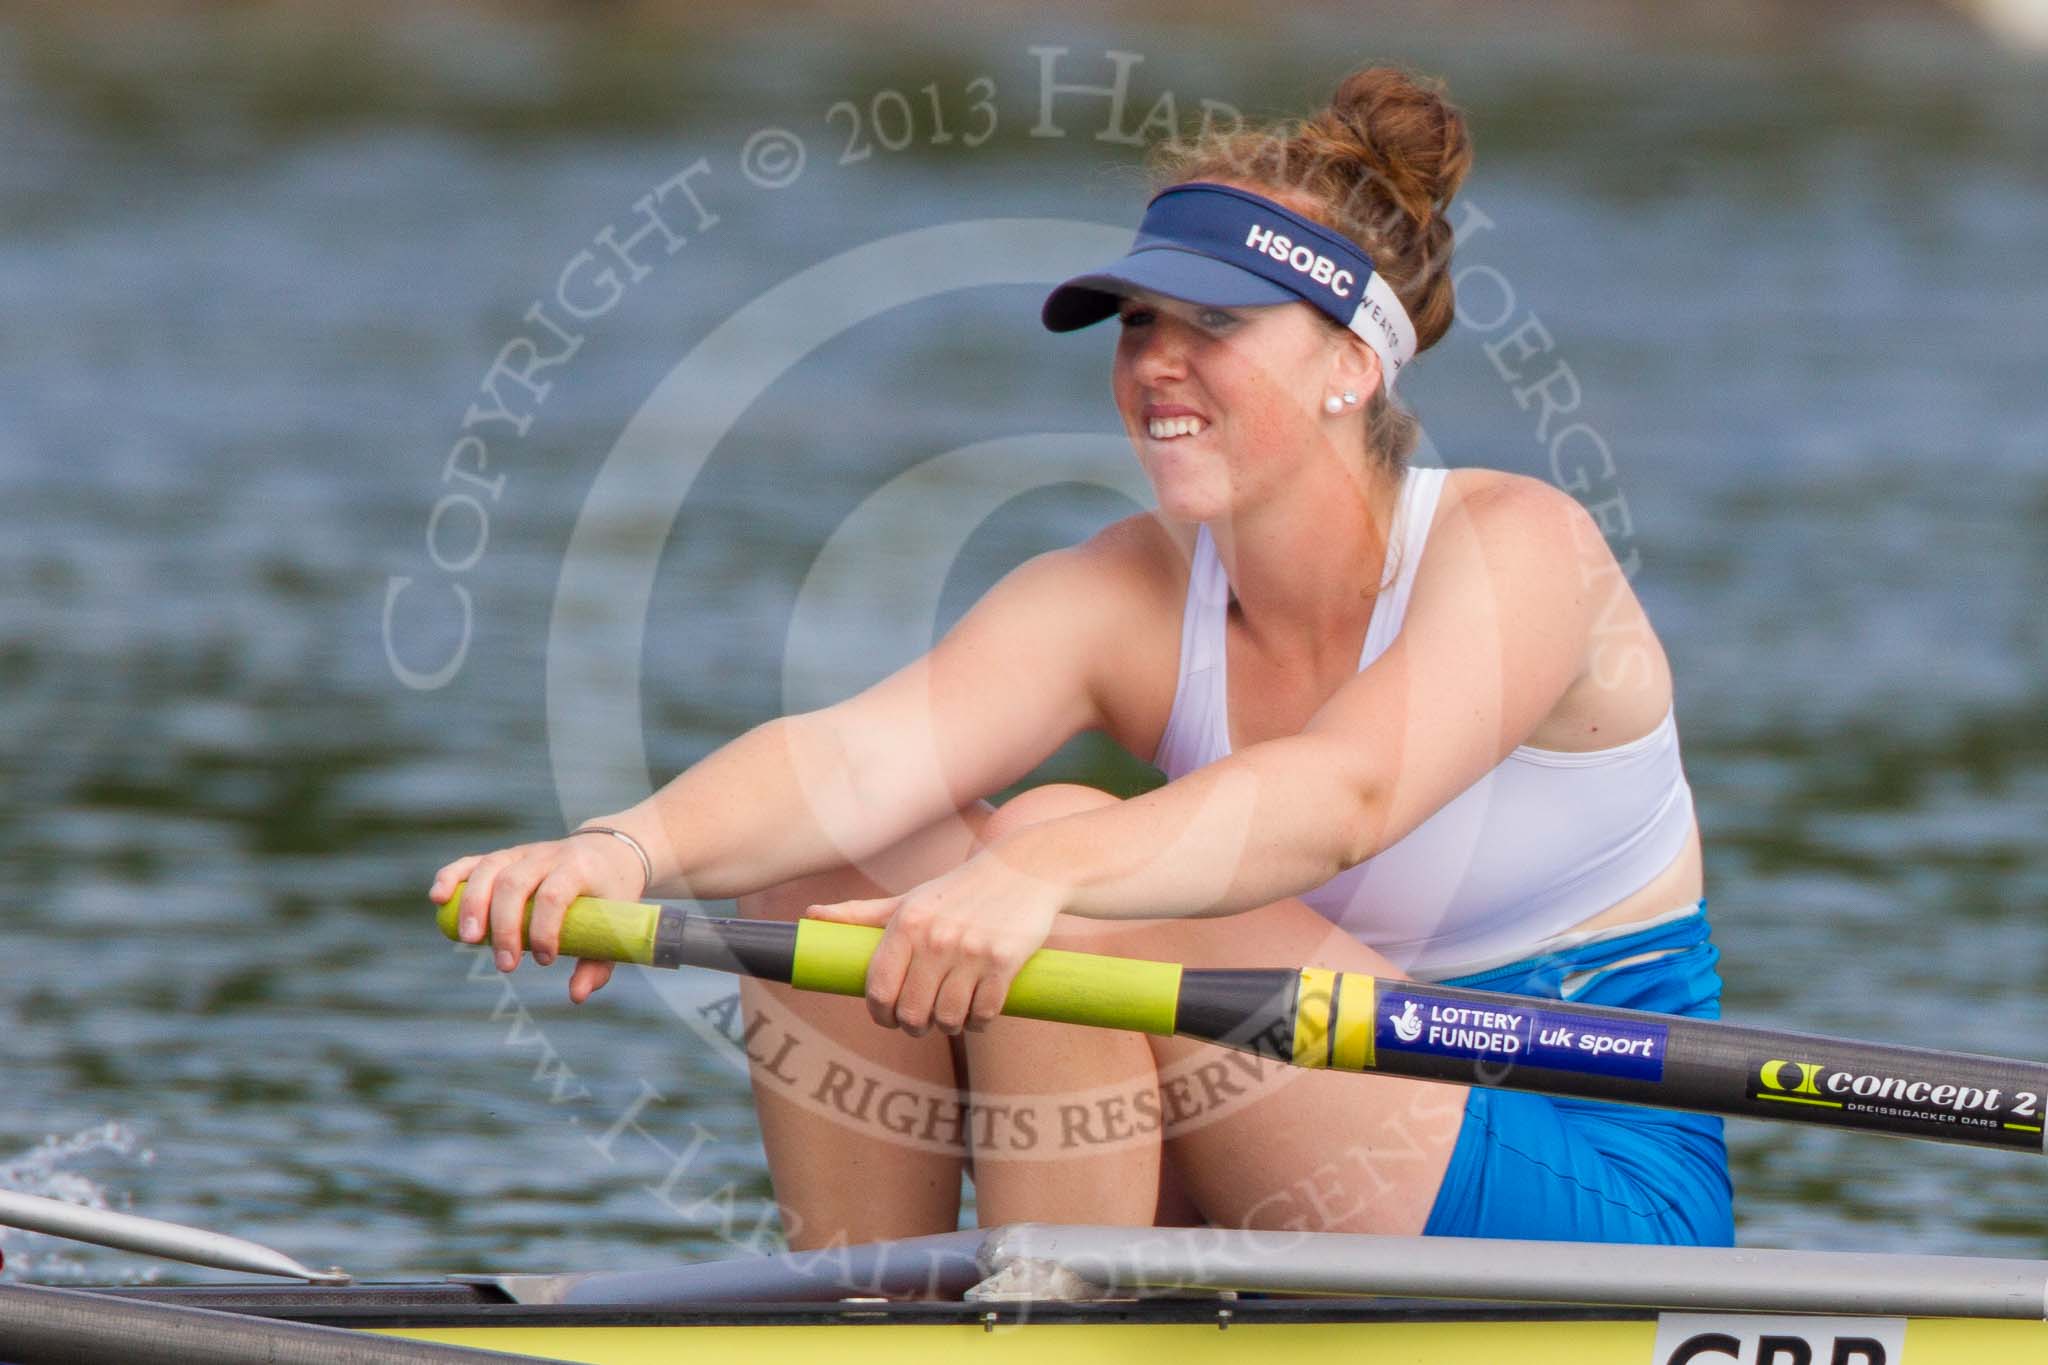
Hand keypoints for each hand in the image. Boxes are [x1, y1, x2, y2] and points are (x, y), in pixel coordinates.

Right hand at [428, 831, 646, 1001]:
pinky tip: (438, 898)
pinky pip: (472, 861)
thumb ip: (598, 962)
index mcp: (579, 868)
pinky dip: (451, 876)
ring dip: (473, 905)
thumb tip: (576, 996)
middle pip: (515, 884)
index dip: (544, 930)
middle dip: (504, 927)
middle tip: (506, 965)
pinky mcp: (505, 856)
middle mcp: (547, 855)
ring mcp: (523, 852)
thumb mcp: (615, 924)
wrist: (612, 850)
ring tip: (468, 941)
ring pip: (489, 869)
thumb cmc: (610, 894)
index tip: (545, 960)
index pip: (553, 895)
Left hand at [805, 840, 1068, 1036]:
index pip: (878, 990)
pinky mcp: (1005, 960)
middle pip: (912, 1013)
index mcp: (906, 924)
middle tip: (923, 1021)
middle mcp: (935, 938)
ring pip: (949, 1019)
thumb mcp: (908, 899)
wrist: (1025, 868)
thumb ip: (860, 913)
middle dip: (915, 1026)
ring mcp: (972, 951)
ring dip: (949, 1027)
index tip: (888, 1017)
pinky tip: (978, 1013)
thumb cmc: (958, 889)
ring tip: (952, 1017)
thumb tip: (809, 915)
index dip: (880, 1015)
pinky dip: (980, 1022)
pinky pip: (985, 1013)